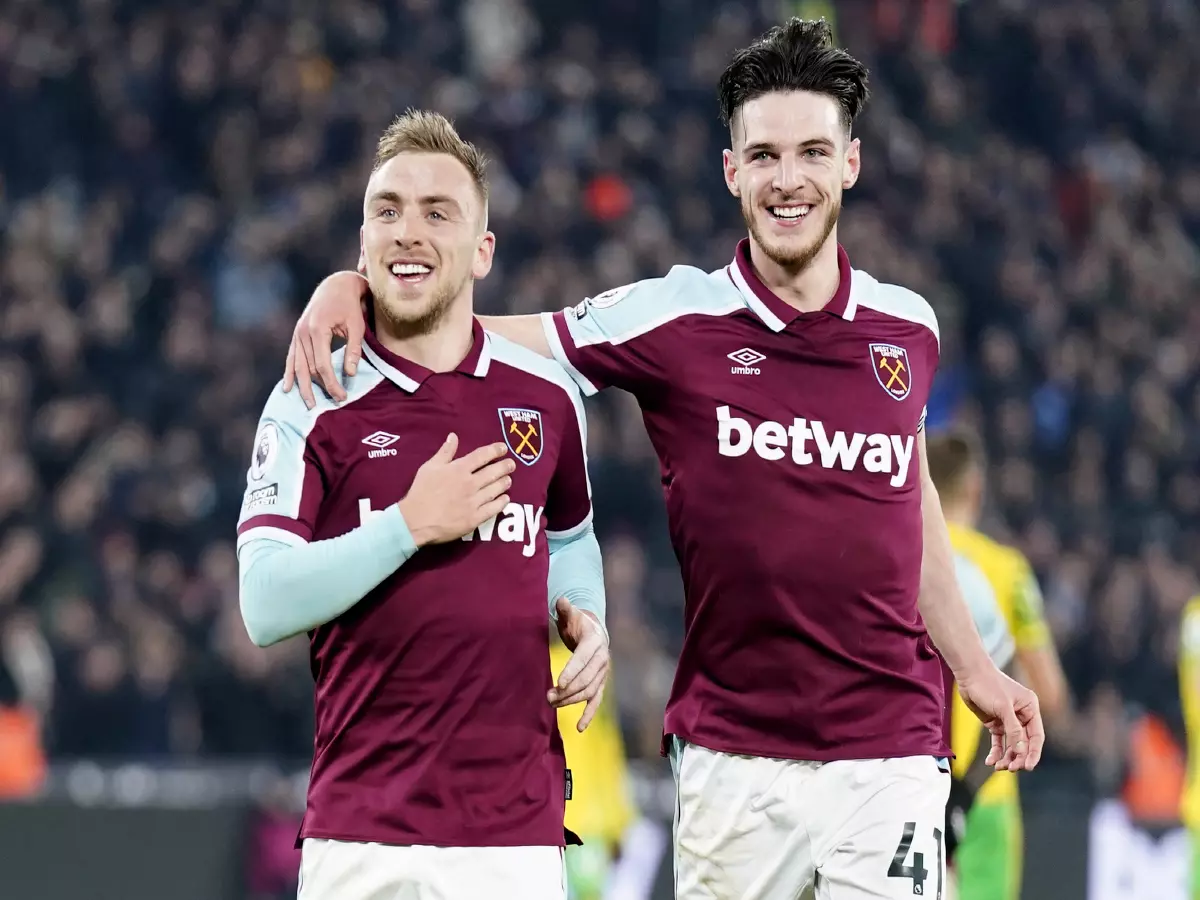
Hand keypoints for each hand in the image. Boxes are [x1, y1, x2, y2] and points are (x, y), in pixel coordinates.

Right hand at [283, 271, 369, 408]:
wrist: (336, 285)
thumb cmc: (350, 305)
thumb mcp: (357, 326)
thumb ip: (353, 350)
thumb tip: (349, 374)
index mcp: (317, 329)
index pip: (323, 365)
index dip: (332, 384)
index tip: (342, 397)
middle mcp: (303, 332)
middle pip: (310, 368)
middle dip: (321, 388)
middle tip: (333, 403)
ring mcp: (297, 333)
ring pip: (298, 365)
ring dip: (303, 386)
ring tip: (309, 404)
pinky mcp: (297, 334)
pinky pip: (292, 357)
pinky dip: (290, 372)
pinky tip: (287, 387)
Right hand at [397, 435, 513, 545]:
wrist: (415, 521)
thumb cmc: (421, 492)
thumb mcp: (429, 467)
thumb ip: (445, 452)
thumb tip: (454, 436)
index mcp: (459, 469)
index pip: (482, 456)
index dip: (495, 450)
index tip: (503, 448)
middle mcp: (470, 483)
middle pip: (494, 472)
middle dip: (505, 466)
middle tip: (512, 465)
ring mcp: (474, 501)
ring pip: (496, 489)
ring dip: (504, 483)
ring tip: (508, 480)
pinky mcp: (475, 518)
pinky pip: (494, 509)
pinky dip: (502, 502)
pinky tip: (505, 499)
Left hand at [548, 598, 609, 731]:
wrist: (595, 633)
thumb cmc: (579, 624)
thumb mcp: (572, 614)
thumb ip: (566, 609)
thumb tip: (561, 600)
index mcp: (595, 642)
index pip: (583, 659)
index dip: (572, 670)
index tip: (559, 682)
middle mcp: (602, 660)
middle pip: (586, 679)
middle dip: (568, 690)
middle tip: (549, 696)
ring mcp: (602, 674)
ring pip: (589, 692)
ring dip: (571, 701)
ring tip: (552, 703)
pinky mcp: (600, 684)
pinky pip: (596, 701)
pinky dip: (589, 715)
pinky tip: (579, 727)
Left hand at [956, 665, 1043, 771]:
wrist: (969, 674)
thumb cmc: (989, 685)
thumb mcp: (1003, 707)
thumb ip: (1013, 729)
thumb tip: (1022, 751)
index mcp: (1030, 708)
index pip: (1036, 736)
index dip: (1033, 753)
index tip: (1028, 767)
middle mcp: (1022, 716)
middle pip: (1024, 743)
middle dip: (1018, 757)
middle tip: (1010, 769)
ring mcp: (1008, 720)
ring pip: (1011, 745)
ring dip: (1007, 757)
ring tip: (998, 767)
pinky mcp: (995, 722)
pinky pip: (998, 741)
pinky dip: (996, 752)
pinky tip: (990, 761)